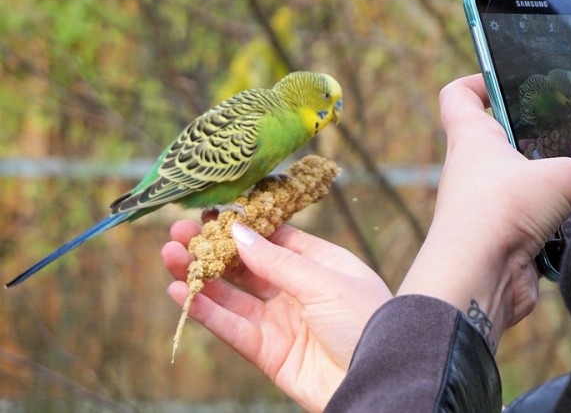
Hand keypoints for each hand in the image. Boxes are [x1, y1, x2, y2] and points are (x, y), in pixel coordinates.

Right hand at [163, 221, 391, 411]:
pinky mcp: (269, 353)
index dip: (243, 226)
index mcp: (320, 264)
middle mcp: (298, 290)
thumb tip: (240, 232)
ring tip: (169, 255)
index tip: (211, 212)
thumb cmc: (365, 320)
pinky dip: (205, 311)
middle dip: (214, 249)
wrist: (380, 378)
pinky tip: (179, 291)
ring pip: (233, 295)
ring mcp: (282, 321)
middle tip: (179, 232)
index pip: (275, 238)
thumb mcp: (324, 280)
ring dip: (200, 276)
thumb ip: (278, 261)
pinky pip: (231, 328)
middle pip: (248, 266)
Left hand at [398, 74, 570, 348]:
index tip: (508, 77)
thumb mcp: (560, 177)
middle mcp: (476, 171)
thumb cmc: (500, 211)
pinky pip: (541, 224)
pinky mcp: (507, 241)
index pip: (459, 95)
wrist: (478, 279)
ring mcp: (490, 208)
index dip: (478, 80)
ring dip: (562, 184)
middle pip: (508, 139)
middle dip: (546, 135)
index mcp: (472, 139)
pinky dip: (565, 223)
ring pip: (530, 185)